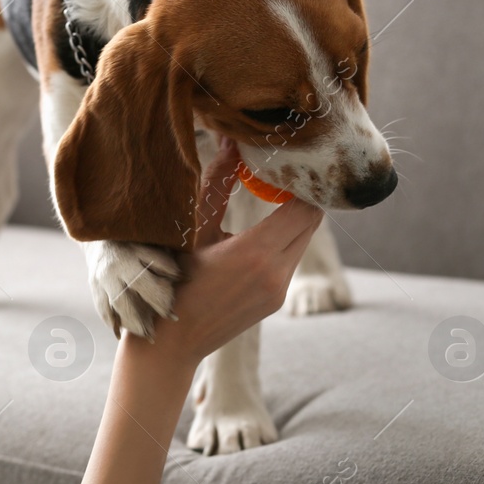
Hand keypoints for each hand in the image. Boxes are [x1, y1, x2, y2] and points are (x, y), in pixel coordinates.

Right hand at [128, 138, 322, 374]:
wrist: (171, 341)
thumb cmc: (173, 278)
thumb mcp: (192, 227)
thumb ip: (217, 183)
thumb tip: (230, 141)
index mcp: (256, 252)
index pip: (305, 207)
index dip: (300, 183)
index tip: (284, 164)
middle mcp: (276, 274)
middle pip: (311, 222)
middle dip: (301, 197)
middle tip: (281, 174)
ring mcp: (279, 291)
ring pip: (303, 241)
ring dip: (294, 219)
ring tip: (272, 198)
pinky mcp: (277, 301)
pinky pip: (291, 260)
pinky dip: (285, 241)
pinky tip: (262, 232)